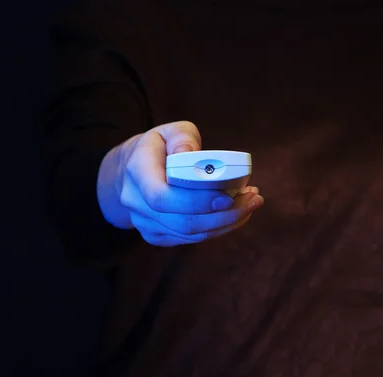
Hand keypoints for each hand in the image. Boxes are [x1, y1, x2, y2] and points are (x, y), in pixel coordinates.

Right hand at [97, 121, 263, 246]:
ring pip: (190, 234)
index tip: (227, 196)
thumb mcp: (168, 131)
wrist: (130, 173)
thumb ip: (182, 138)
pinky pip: (191, 239)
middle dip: (223, 215)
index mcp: (137, 172)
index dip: (196, 202)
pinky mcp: (157, 236)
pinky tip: (236, 214)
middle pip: (182, 221)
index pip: (162, 197)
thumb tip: (191, 154)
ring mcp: (145, 223)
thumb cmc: (158, 148)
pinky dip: (218, 229)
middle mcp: (136, 202)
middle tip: (253, 199)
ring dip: (226, 222)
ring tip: (250, 203)